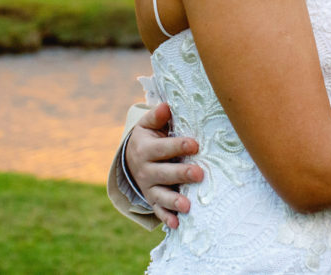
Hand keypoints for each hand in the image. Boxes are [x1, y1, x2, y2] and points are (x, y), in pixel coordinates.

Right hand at [125, 102, 203, 228]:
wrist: (131, 159)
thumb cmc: (148, 138)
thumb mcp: (148, 125)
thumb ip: (157, 117)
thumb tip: (166, 106)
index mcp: (145, 149)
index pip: (162, 149)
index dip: (178, 146)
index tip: (195, 144)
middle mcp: (145, 170)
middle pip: (164, 173)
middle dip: (181, 174)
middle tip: (199, 173)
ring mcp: (148, 187)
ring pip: (161, 195)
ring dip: (174, 201)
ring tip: (188, 206)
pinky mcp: (152, 200)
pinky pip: (158, 211)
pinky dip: (166, 218)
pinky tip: (177, 224)